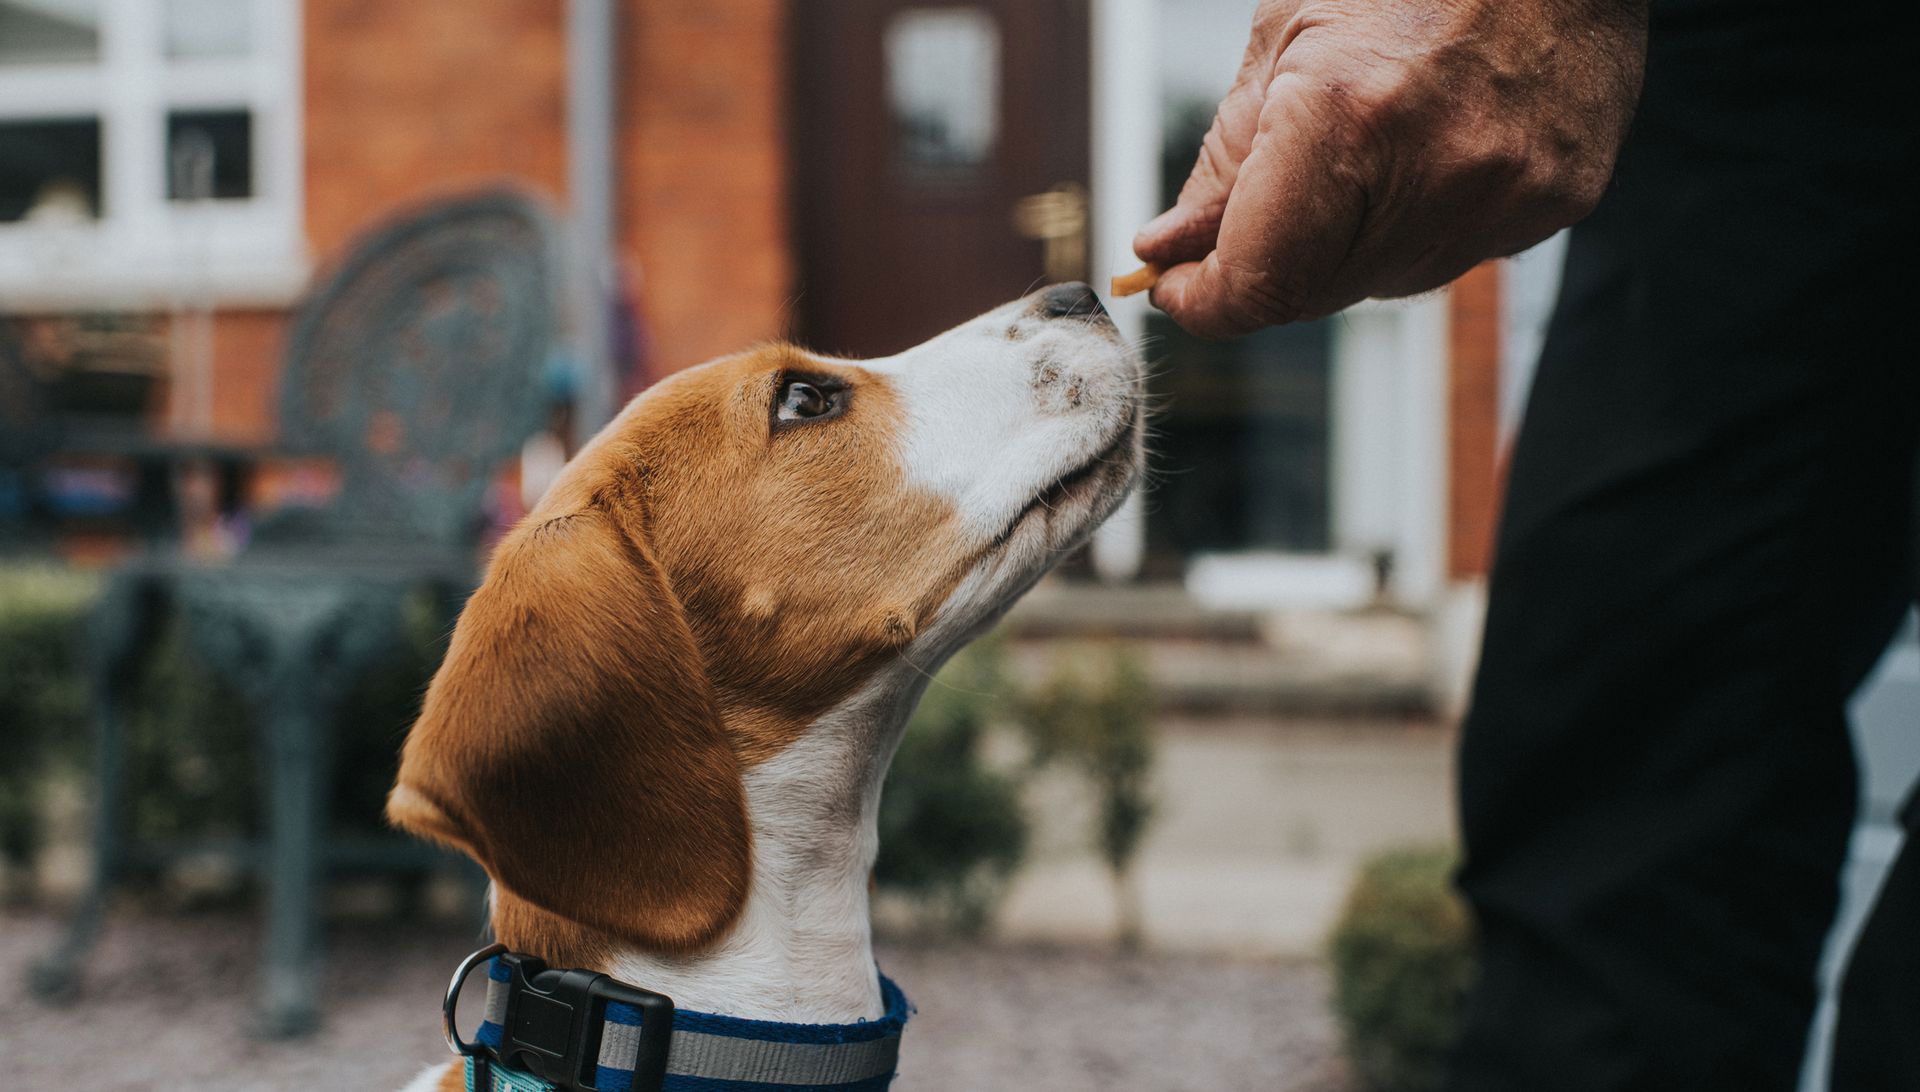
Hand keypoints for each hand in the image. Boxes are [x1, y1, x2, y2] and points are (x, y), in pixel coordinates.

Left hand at [1133, 0, 1647, 337]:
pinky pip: (1459, 253)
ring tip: (1370, 143)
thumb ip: (1226, 160)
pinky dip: (1422, 221)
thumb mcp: (1286, 36)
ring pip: (1384, 281)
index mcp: (1345, 116)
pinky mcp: (1559, 200)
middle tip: (1258, 206)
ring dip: (1348, 241)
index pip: (1259, 282)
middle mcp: (1434, 170)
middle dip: (1272, 262)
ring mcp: (1505, 193)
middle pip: (1315, 293)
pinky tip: (1432, 146)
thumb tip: (1170, 247)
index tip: (1178, 286)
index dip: (1206, 301)